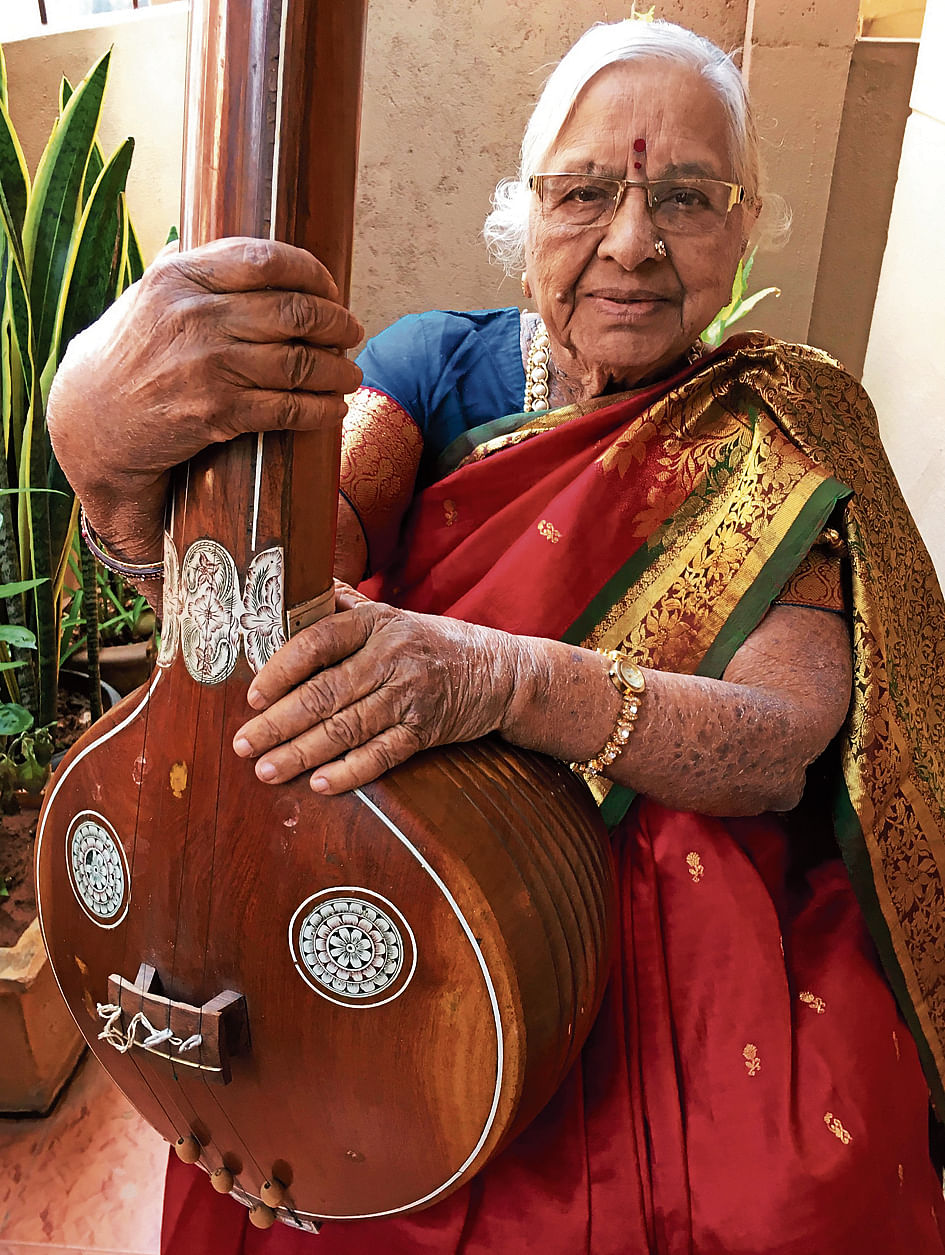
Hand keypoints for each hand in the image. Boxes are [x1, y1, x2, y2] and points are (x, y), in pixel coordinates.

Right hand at [47, 237, 363, 557]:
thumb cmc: (125, 357)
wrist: (92, 422)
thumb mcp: (141, 298)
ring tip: (351, 373)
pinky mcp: (217, 412)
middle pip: (295, 311)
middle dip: (337, 323)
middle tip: (352, 332)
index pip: (267, 260)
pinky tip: (335, 407)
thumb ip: (175, 269)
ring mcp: (208, 365)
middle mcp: (196, 316)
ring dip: (338, 370)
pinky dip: (322, 409)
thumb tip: (188, 238)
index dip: (313, 273)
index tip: (331, 287)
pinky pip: (289, 408)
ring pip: (300, 363)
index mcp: (181, 277)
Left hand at [232, 583, 524, 792]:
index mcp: (375, 624)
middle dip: (278, 722)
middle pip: (324, 693)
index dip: (281, 669)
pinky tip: (321, 783)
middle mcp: (390, 657)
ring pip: (346, 728)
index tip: (252, 695)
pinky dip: (350, 771)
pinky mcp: (426, 730)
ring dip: (302, 753)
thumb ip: (347, 606)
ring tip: (267, 770)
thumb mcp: (394, 615)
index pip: (317, 642)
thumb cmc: (436, 643)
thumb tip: (302, 589)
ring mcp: (409, 695)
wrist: (502, 672)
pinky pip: (383, 754)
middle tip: (244, 744)